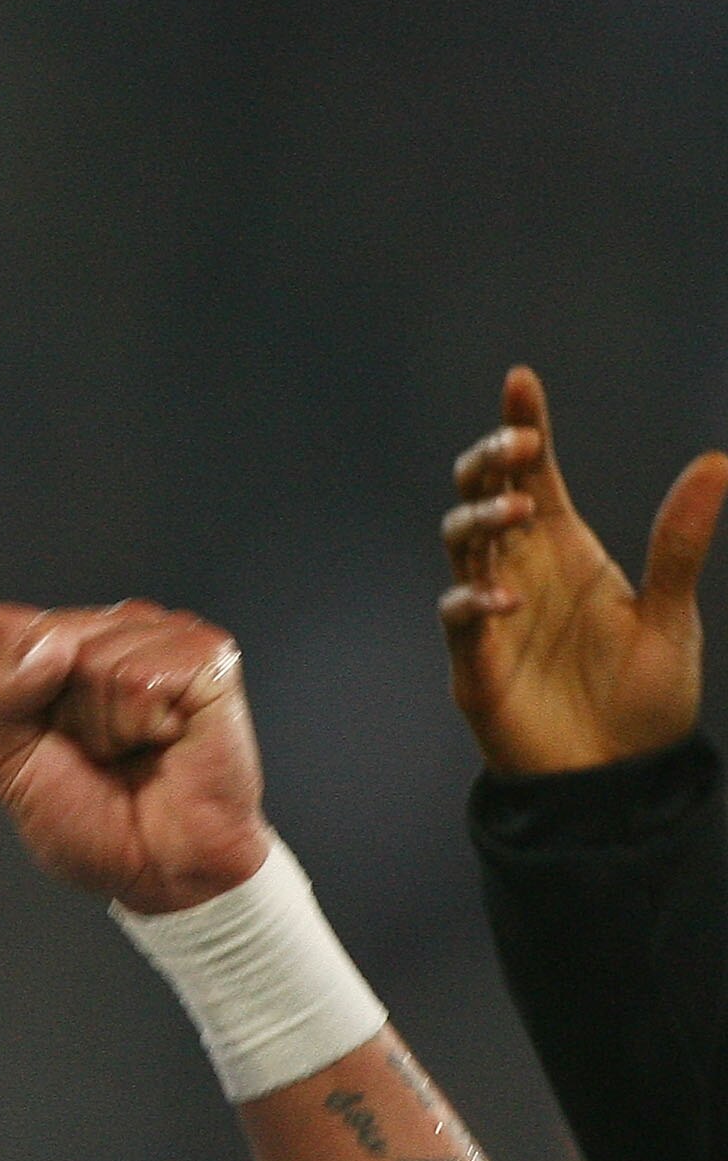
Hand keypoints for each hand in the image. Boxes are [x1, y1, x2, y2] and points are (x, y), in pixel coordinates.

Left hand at [0, 600, 270, 913]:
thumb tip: (53, 646)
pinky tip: (166, 741)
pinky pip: (142, 678)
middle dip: (59, 716)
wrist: (156, 869)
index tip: (45, 740)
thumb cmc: (88, 817)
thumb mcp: (8, 762)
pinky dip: (142, 726)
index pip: (0, 629)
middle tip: (99, 751)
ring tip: (135, 749)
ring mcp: (166, 638)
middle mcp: (115, 627)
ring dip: (105, 727)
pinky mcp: (210, 659)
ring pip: (94, 659)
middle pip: (47, 640)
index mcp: (62, 641)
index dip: (10, 696)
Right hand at [440, 366, 724, 774]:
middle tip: (519, 448)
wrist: (621, 779)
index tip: (522, 381)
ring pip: (461, 546)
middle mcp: (522, 572)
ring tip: (516, 511)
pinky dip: (472, 603)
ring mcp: (491, 614)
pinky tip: (507, 600)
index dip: (524, 426)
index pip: (537, 475)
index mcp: (565, 550)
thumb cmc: (644, 698)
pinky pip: (458, 618)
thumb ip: (680, 541)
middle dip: (490, 463)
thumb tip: (717, 462)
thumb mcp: (672, 612)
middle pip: (485, 496)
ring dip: (480, 520)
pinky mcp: (475, 662)